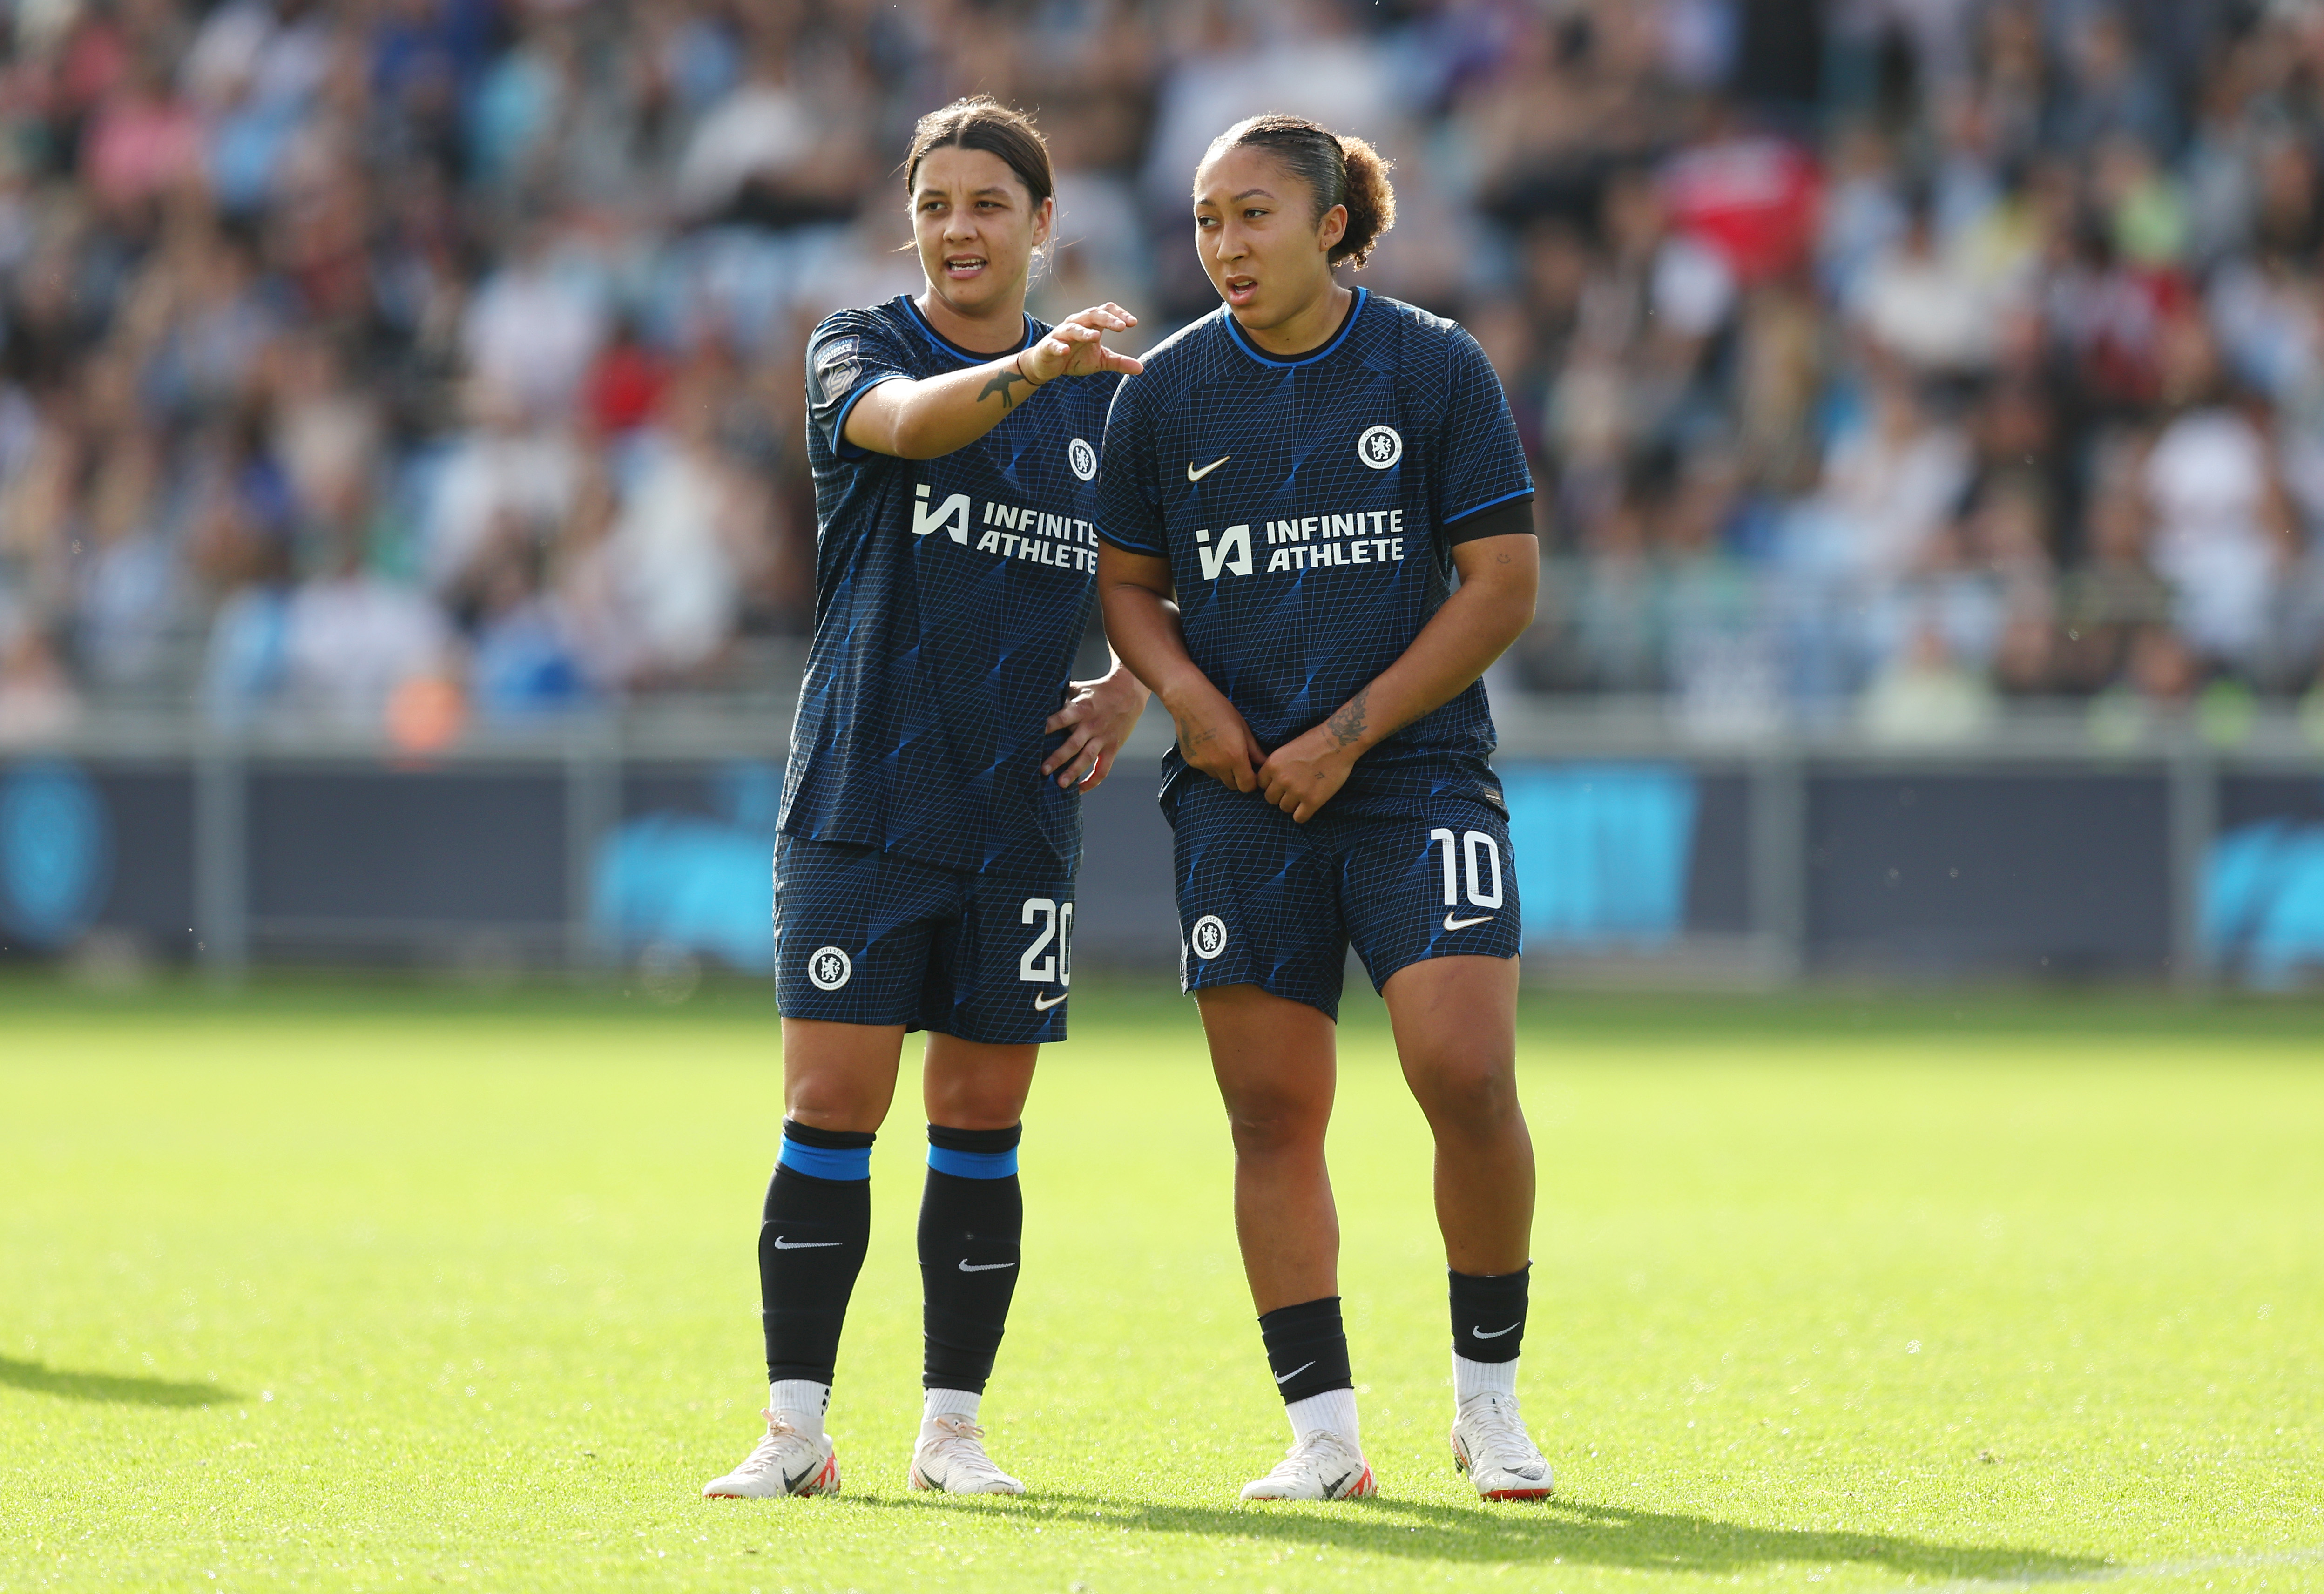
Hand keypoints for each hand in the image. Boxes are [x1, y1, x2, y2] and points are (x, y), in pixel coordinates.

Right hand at [1022, 302, 1144, 383]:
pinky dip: (1059, 346)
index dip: (1119, 314)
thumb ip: (1119, 362)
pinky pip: (1053, 344)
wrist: (1048, 366)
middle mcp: (1076, 324)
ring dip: (1084, 332)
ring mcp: (1061, 334)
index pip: (1106, 311)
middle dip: (1107, 319)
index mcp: (1091, 324)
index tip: (1133, 323)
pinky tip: (1065, 351)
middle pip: (1092, 314)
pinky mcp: (1048, 346)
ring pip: (1073, 327)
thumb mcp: (1100, 361)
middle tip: (1122, 327)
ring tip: (1096, 336)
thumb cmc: (1075, 358)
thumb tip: (1141, 368)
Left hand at [1042, 665, 1150, 789]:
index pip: (1063, 718)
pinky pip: (1103, 768)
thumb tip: (1034, 701)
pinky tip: (1079, 790)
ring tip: (1060, 785)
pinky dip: (1092, 781)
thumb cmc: (1096, 690)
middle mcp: (1092, 725)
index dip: (1049, 726)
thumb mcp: (1077, 689)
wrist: (1129, 692)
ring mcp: (1103, 737)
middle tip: (1043, 770)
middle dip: (1058, 758)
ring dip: (1074, 772)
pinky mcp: (1113, 747)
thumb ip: (1059, 696)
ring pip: (1087, 758)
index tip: (1034, 735)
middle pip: (1074, 744)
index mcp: (1081, 708)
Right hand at [1162, 679, 1262, 793]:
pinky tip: (1209, 747)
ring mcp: (1202, 765)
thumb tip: (1265, 763)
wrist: (1190, 701)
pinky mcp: (1191, 762)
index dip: (1252, 782)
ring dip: (1224, 772)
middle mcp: (1218, 765)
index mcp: (1235, 756)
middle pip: (1233, 785)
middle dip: (1239, 778)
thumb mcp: (1243, 728)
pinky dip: (1210, 764)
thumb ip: (1255, 751)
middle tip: (1240, 763)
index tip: (1253, 773)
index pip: (1247, 786)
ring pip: (1219, 778)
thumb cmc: (1220, 709)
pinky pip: (1205, 770)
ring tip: (1223, 752)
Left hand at [1257, 722, 1358, 822]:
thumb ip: (1277, 766)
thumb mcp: (1287, 749)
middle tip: (1294, 790)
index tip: (1282, 782)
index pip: (1261, 784)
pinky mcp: (1312, 800)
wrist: (1338, 742)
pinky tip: (1309, 805)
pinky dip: (1303, 814)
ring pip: (1285, 808)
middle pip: (1271, 799)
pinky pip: (1299, 818)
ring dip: (1293, 804)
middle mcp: (1281, 779)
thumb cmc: (1314, 741)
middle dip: (1281, 795)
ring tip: (1304, 795)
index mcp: (1273, 764)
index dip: (1272, 784)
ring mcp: (1297, 791)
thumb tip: (1272, 781)